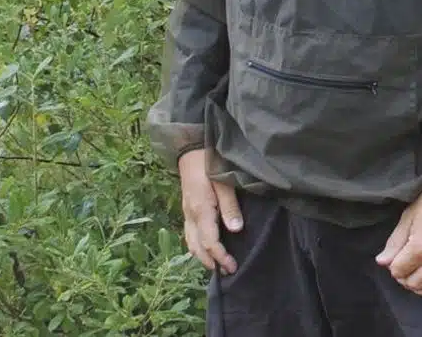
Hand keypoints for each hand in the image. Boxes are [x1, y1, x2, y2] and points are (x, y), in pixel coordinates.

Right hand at [178, 148, 243, 272]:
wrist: (190, 150)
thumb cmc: (209, 163)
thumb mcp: (224, 183)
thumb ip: (230, 206)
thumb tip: (236, 230)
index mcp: (201, 211)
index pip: (210, 242)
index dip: (220, 257)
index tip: (232, 266)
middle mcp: (190, 216)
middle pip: (197, 247)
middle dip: (211, 262)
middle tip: (227, 271)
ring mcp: (186, 213)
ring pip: (190, 243)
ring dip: (202, 256)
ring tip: (217, 264)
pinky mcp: (186, 209)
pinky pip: (189, 235)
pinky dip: (197, 246)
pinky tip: (205, 248)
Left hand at [375, 185, 421, 296]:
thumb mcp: (408, 217)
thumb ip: (394, 242)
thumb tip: (382, 262)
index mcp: (419, 249)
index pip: (398, 271)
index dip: (393, 266)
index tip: (396, 258)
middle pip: (415, 284)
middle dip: (405, 278)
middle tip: (406, 267)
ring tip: (420, 277)